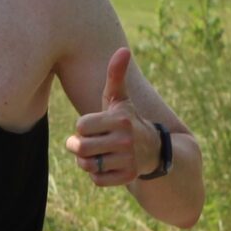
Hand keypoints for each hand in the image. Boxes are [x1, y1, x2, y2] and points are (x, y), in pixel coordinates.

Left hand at [65, 47, 158, 185]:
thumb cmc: (127, 120)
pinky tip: (105, 165)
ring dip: (86, 161)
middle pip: (81, 148)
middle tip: (82, 143)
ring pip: (88, 165)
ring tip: (93, 154)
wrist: (152, 149)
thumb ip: (116, 75)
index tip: (92, 126)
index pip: (81, 126)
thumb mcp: (120, 99)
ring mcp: (128, 160)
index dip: (82, 127)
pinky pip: (98, 180)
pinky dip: (97, 175)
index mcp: (120, 119)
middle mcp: (126, 140)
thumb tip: (123, 49)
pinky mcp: (128, 177)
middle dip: (78, 146)